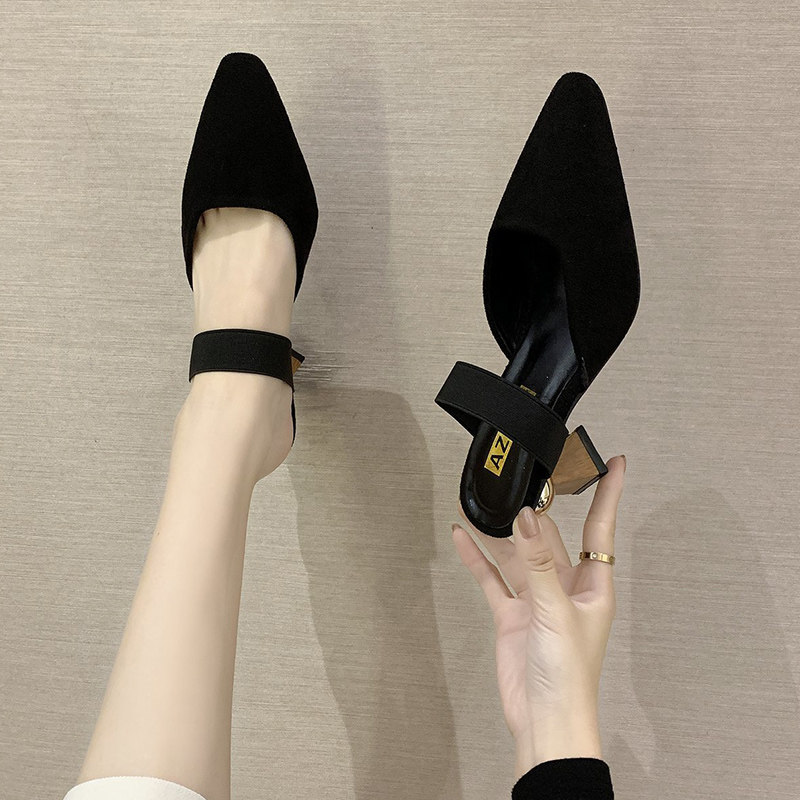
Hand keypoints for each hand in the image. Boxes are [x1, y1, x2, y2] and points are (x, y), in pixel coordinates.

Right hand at [452, 455, 625, 776]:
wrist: (543, 718)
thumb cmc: (569, 675)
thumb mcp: (556, 610)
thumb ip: (538, 563)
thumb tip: (528, 518)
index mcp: (592, 585)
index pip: (600, 528)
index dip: (608, 494)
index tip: (615, 463)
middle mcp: (565, 587)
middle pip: (548, 537)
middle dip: (534, 510)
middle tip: (521, 478)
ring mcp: (536, 599)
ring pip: (516, 554)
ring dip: (498, 532)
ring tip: (479, 503)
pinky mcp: (511, 614)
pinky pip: (492, 578)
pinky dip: (478, 558)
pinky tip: (464, 537)